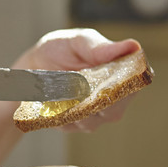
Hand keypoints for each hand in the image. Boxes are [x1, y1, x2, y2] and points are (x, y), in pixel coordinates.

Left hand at [13, 28, 141, 131]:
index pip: (132, 87)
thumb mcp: (79, 42)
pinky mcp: (72, 124)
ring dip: (75, 109)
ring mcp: (92, 115)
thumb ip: (101, 47)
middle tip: (78, 90)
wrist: (34, 64)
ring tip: (61, 93)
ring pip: (90, 121)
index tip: (106, 84)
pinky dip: (60, 115)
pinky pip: (69, 125)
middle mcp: (111, 99)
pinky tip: (51, 103)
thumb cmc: (62, 49)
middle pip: (113, 111)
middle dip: (96, 103)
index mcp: (120, 75)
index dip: (123, 89)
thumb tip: (133, 46)